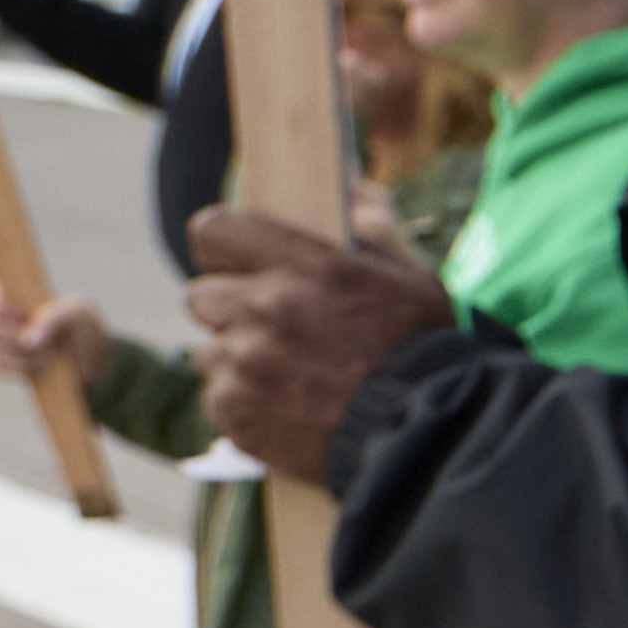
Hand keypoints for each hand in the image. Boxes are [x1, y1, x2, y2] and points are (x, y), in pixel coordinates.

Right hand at [0, 282, 105, 386]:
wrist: (92, 359)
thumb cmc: (83, 325)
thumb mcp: (78, 311)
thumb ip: (54, 316)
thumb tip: (26, 340)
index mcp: (13, 297)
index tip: (23, 314)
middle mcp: (0, 320)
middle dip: (12, 334)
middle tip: (43, 339)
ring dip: (18, 354)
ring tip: (47, 353)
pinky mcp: (3, 366)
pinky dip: (16, 368)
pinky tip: (38, 366)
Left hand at [178, 206, 447, 480]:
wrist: (426, 433)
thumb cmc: (424, 352)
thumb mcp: (409, 280)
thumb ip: (370, 234)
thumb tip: (353, 193)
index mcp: (304, 266)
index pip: (215, 232)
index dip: (223, 248)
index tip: (237, 263)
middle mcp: (264, 308)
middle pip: (201, 295)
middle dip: (232, 310)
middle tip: (273, 329)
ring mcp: (244, 363)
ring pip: (208, 351)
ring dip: (237, 360)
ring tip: (286, 377)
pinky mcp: (234, 412)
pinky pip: (217, 397)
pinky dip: (244, 403)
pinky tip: (286, 408)